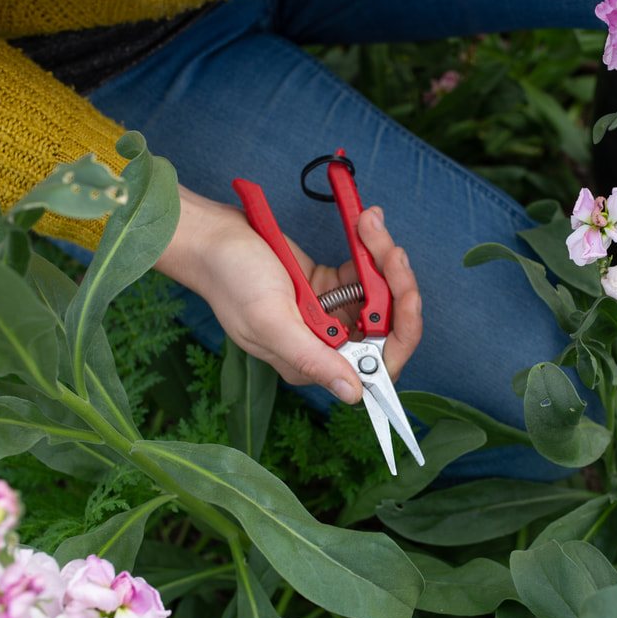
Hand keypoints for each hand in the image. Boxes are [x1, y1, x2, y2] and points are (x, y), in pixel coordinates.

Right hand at [155, 186, 421, 403]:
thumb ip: (311, 358)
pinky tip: (363, 223)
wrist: (210, 236)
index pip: (375, 364)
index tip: (406, 295)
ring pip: (380, 294)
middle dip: (396, 284)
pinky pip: (364, 272)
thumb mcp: (269, 319)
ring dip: (382, 258)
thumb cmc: (230, 277)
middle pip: (386, 324)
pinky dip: (369, 248)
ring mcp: (328, 312)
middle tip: (390, 249)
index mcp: (312, 361)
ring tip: (370, 224)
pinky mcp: (327, 285)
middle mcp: (325, 341)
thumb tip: (353, 394)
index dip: (400, 333)